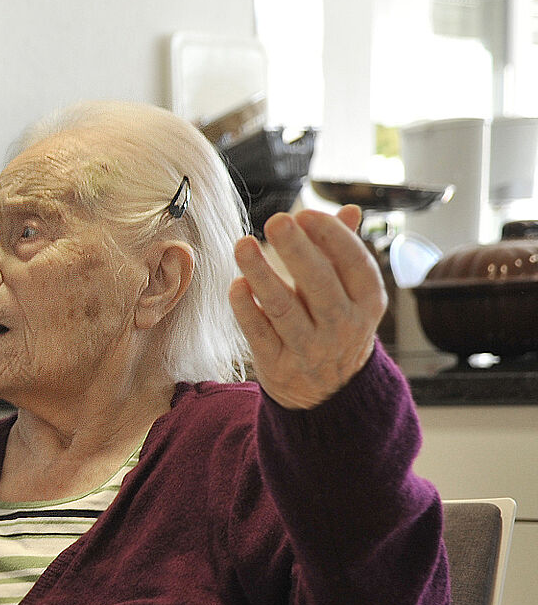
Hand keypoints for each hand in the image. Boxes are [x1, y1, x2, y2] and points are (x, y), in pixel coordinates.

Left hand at [229, 205, 385, 409]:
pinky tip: (236, 284)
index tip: (306, 214)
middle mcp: (343, 326)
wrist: (326, 394)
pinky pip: (258, 332)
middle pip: (320, 284)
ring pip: (283, 307)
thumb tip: (347, 209)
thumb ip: (343, 253)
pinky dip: (245, 308)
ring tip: (243, 245)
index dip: (333, 237)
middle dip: (297, 251)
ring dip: (261, 274)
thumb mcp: (350, 296)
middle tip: (276, 221)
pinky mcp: (278, 365)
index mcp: (368, 303)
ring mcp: (310, 349)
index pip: (356, 265)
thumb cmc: (334, 326)